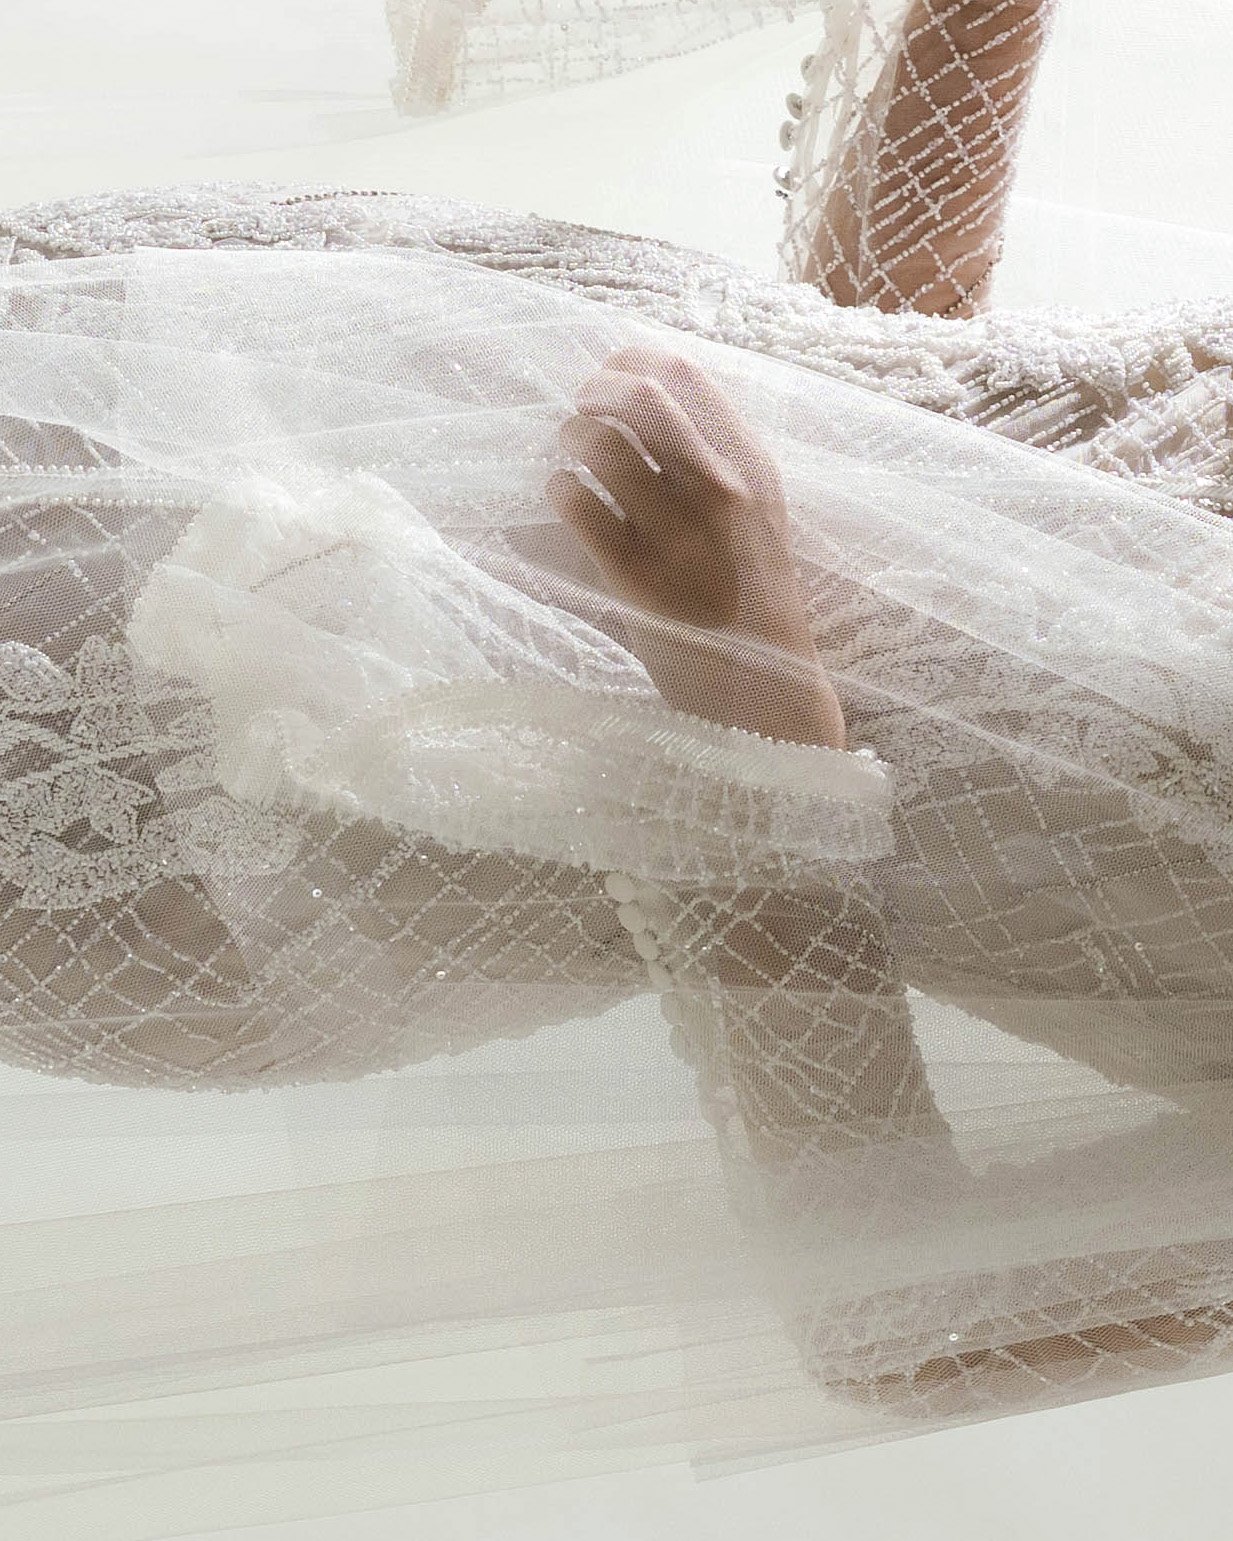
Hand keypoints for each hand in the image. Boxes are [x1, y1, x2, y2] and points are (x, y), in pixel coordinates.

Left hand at [546, 346, 844, 748]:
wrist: (764, 694)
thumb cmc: (751, 601)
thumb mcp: (758, 518)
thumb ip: (716, 463)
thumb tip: (643, 399)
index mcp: (753, 468)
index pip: (685, 373)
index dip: (631, 361)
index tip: (609, 379)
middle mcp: (721, 492)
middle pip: (641, 395)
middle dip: (593, 392)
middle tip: (580, 413)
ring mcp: (678, 535)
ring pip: (602, 444)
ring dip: (571, 438)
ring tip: (569, 458)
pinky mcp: (636, 579)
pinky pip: (579, 505)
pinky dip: (561, 489)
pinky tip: (567, 499)